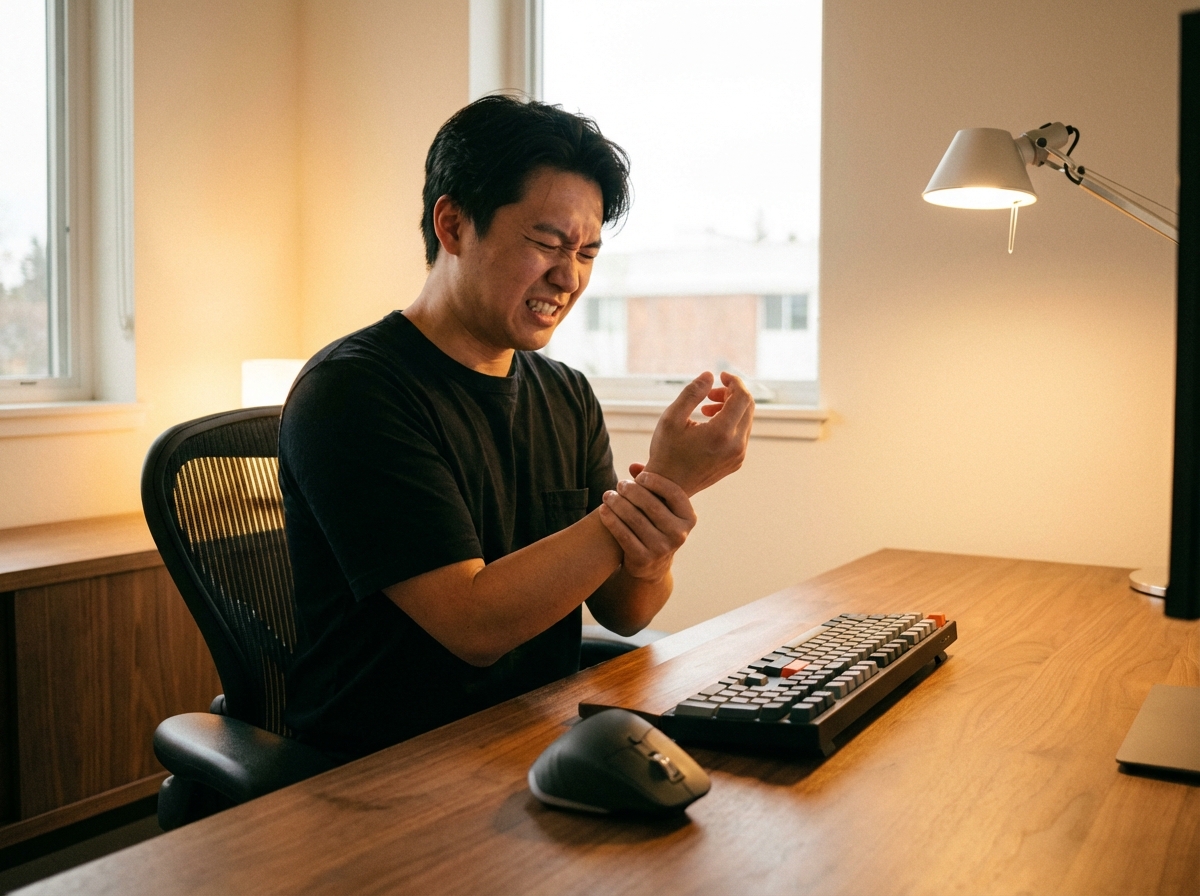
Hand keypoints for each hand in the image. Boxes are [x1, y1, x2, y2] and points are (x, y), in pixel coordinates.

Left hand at [597, 471, 696, 581]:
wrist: (652, 563)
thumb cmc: (656, 524)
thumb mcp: (661, 507)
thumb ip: (650, 484)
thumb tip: (633, 466)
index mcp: (689, 518)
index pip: (674, 493)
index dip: (655, 481)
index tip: (639, 477)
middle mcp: (679, 534)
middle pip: (652, 505)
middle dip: (632, 491)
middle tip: (619, 484)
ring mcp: (662, 549)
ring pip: (634, 519)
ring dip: (618, 503)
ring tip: (608, 495)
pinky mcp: (643, 559)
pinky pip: (623, 534)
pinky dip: (611, 520)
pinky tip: (603, 510)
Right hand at [641, 371, 753, 495]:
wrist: (667, 488)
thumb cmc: (666, 453)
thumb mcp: (671, 418)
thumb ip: (692, 393)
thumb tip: (710, 375)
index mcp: (721, 433)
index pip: (743, 397)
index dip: (734, 381)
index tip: (720, 376)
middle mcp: (736, 446)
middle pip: (748, 407)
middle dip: (731, 393)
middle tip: (709, 394)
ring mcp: (738, 456)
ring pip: (746, 420)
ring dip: (730, 408)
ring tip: (705, 409)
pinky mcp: (736, 462)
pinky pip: (741, 434)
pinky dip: (731, 423)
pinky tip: (709, 425)